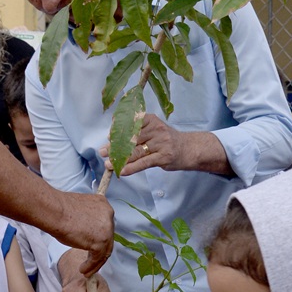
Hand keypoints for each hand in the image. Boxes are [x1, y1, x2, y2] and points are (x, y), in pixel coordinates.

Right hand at [52, 193, 113, 275]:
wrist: (53, 210)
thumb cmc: (59, 211)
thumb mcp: (80, 212)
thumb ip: (88, 221)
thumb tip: (88, 235)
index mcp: (103, 205)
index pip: (105, 227)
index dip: (99, 240)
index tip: (92, 249)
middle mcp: (108, 215)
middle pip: (107, 239)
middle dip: (99, 253)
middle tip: (91, 262)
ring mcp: (106, 228)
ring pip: (104, 250)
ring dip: (95, 263)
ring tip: (86, 271)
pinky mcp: (101, 240)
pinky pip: (97, 258)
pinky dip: (90, 266)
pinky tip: (83, 269)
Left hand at [99, 115, 229, 176]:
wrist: (189, 149)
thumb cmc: (166, 140)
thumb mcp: (154, 130)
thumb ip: (136, 132)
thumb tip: (112, 139)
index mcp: (151, 120)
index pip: (131, 124)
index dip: (118, 130)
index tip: (108, 136)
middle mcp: (156, 130)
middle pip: (131, 138)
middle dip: (115, 146)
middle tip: (102, 152)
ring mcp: (161, 143)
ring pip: (135, 152)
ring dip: (119, 159)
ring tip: (108, 164)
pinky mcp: (163, 157)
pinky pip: (143, 163)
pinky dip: (131, 168)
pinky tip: (121, 171)